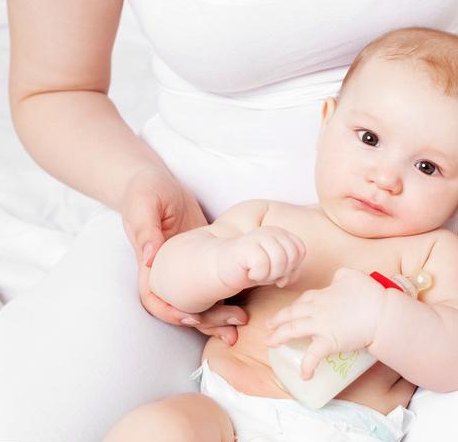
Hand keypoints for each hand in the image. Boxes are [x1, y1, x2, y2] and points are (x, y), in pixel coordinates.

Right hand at [121, 168, 246, 342]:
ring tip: (242, 322)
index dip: (172, 313)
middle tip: (232, 328)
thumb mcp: (143, 204)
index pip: (155, 300)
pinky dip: (231, 293)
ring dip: (221, 314)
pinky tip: (250, 298)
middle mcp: (170, 272)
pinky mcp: (206, 257)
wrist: (158, 179)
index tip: (192, 320)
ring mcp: (189, 267)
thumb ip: (145, 230)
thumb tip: (150, 258)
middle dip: (207, 322)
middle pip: (184, 308)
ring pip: (203, 300)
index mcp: (149, 265)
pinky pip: (218, 281)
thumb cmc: (145, 190)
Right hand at [218, 226, 305, 289]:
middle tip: (265, 273)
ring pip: (280, 260)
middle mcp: (271, 231)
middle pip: (292, 256)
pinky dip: (258, 275)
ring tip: (257, 272)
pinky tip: (248, 272)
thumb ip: (290, 272)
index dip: (291, 266)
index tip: (275, 271)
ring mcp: (258, 236)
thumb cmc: (251, 269)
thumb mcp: (276, 271)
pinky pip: (263, 265)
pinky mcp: (246, 245)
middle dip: (280, 271)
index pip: (299, 250)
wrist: (222, 267)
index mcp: (280, 233)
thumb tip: (287, 278)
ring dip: (269, 275)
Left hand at [265, 268, 385, 379]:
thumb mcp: (351, 275)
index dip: (294, 306)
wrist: (381, 313)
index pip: (303, 299)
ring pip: (293, 330)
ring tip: (270, 343)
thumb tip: (336, 280)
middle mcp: (317, 309)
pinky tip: (304, 375)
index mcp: (323, 294)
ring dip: (279, 337)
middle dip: (277, 320)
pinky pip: (313, 355)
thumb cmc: (370, 294)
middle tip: (268, 326)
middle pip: (292, 313)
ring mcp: (320, 325)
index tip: (289, 311)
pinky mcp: (328, 341)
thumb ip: (340, 276)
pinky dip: (307, 366)